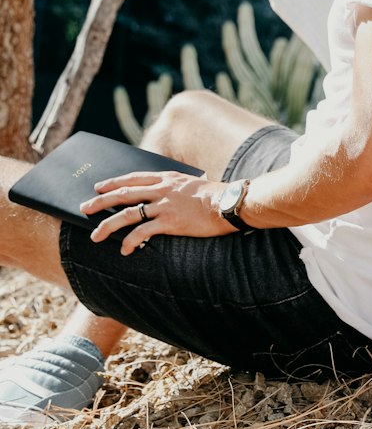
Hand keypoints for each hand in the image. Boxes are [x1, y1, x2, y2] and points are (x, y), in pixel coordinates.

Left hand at [80, 172, 232, 253]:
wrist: (230, 204)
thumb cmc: (216, 197)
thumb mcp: (192, 185)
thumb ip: (175, 188)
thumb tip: (164, 195)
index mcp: (167, 178)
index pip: (133, 178)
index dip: (113, 182)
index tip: (98, 187)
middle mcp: (162, 189)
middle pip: (124, 193)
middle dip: (101, 201)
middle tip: (84, 208)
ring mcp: (165, 205)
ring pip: (127, 213)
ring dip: (108, 224)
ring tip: (95, 235)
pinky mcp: (170, 222)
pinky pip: (143, 232)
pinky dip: (130, 241)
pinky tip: (124, 249)